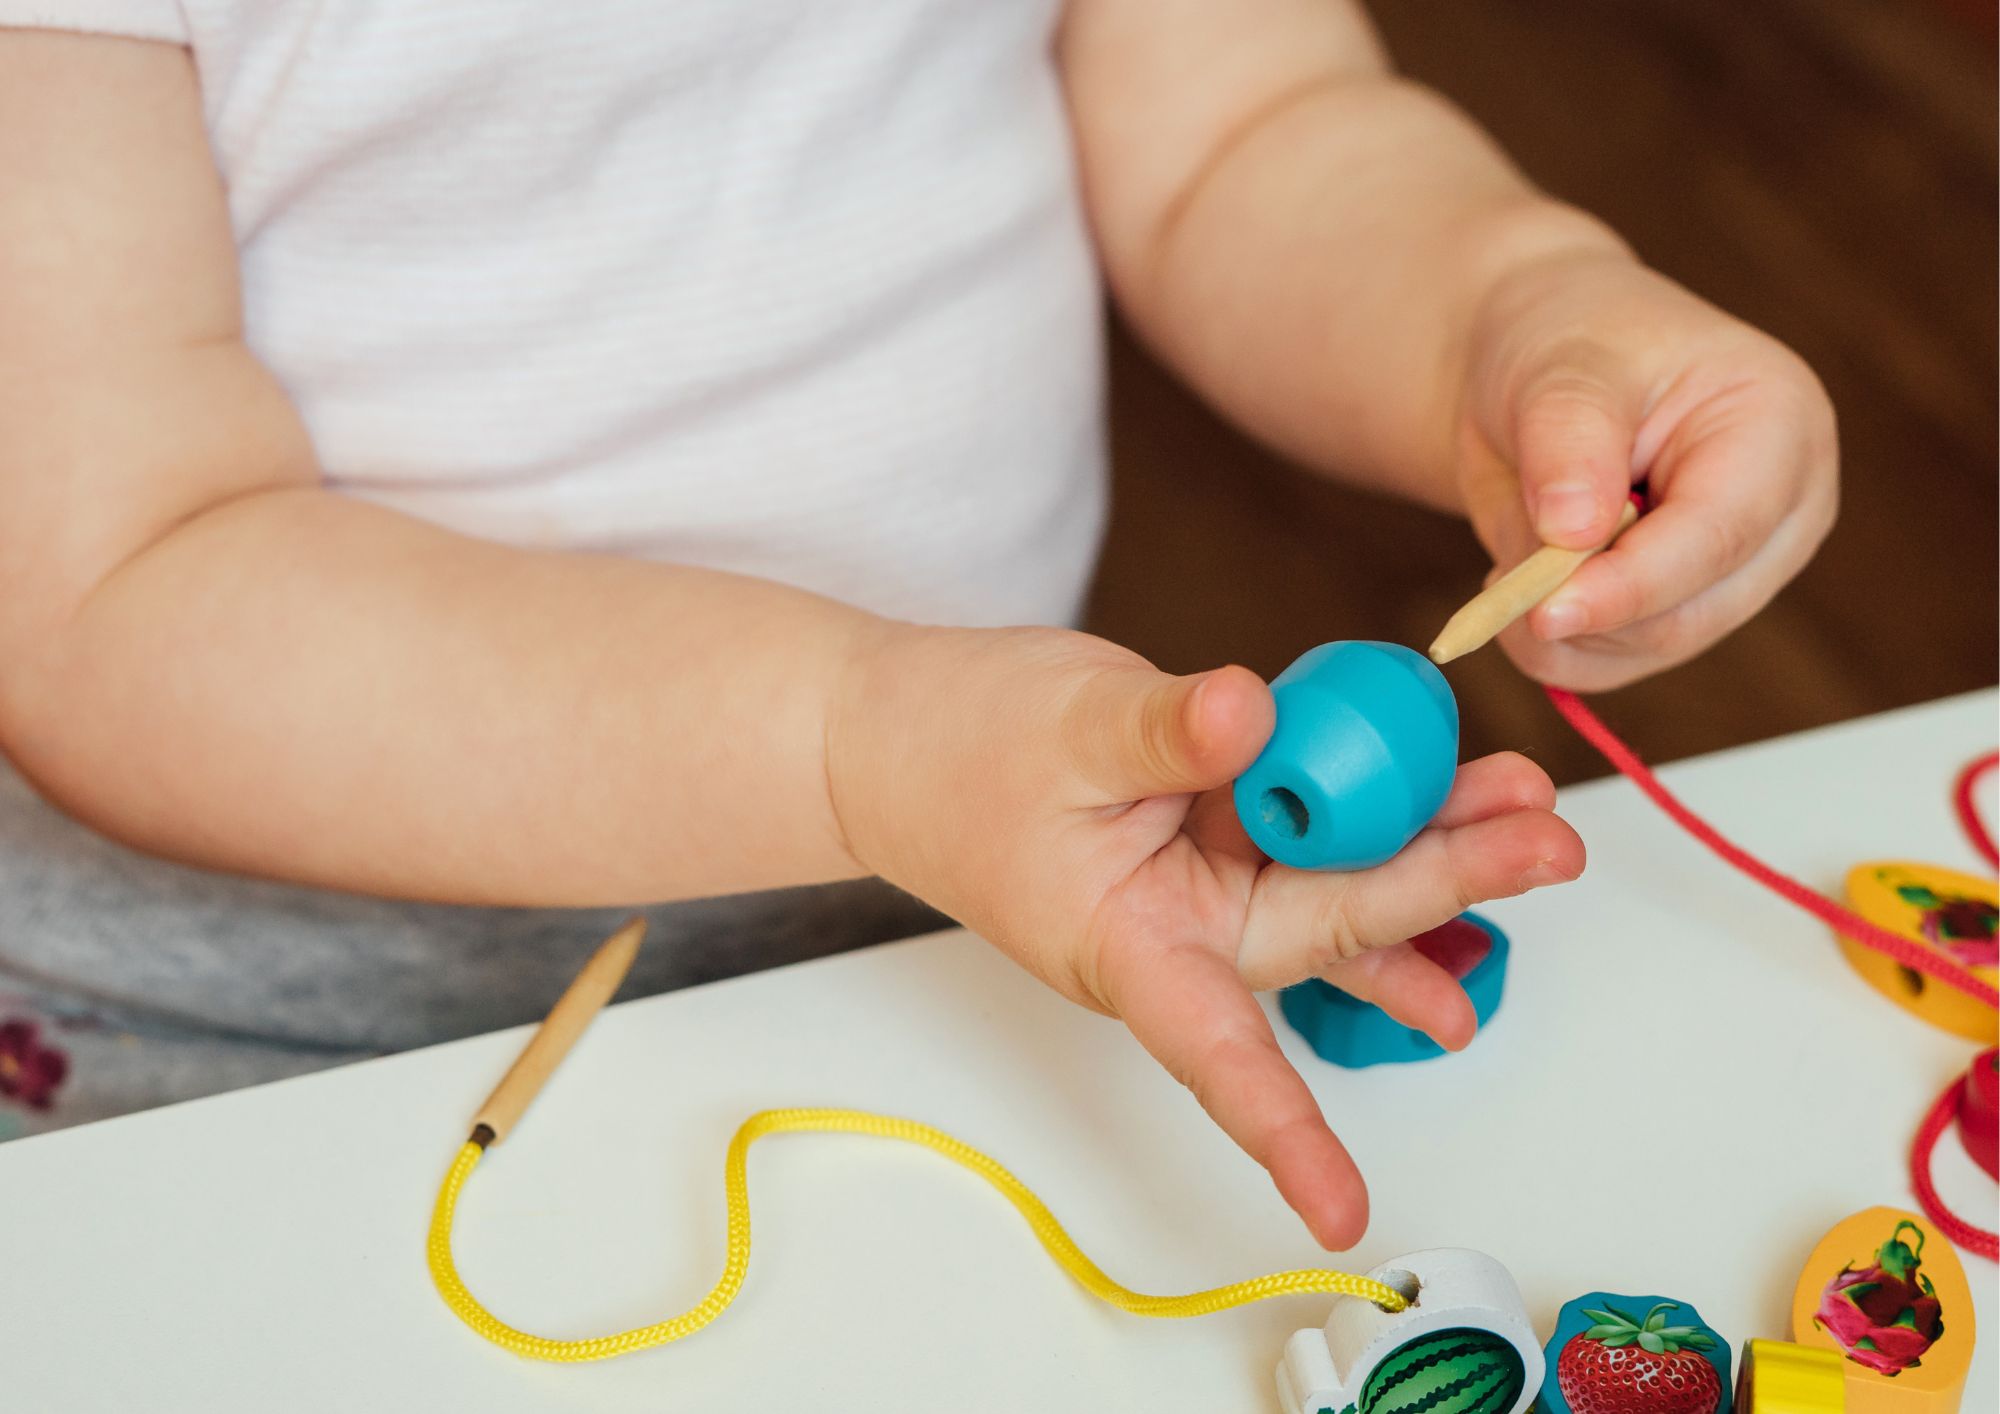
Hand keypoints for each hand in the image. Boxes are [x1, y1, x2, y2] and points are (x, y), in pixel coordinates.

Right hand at [827, 625, 1582, 1246]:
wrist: (902, 737)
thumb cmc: (954, 752)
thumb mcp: (1059, 729)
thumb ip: (1161, 732)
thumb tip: (1251, 712)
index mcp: (1127, 946)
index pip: (1214, 1053)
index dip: (1281, 1131)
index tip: (1342, 1212)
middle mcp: (1183, 932)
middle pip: (1328, 932)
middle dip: (1438, 890)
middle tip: (1546, 846)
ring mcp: (1208, 882)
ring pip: (1340, 881)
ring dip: (1435, 851)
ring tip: (1533, 820)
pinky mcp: (1220, 830)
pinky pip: (1319, 834)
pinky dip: (1386, 819)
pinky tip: (1468, 818)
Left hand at [1456, 250, 1837, 689]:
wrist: (1536, 371)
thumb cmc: (1565, 346)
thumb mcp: (1559, 370)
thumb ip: (1567, 444)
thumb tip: (1574, 534)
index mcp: (1780, 427)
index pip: (1719, 534)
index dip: (1631, 583)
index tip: (1546, 611)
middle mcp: (1780, 512)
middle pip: (1690, 613)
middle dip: (1583, 611)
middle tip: (1499, 589)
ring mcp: (1739, 571)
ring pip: (1649, 649)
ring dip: (1558, 633)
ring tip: (1505, 567)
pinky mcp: (1685, 611)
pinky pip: (1616, 663)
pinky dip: (1553, 646)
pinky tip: (1520, 587)